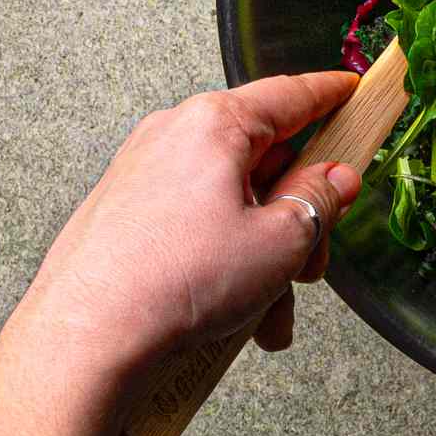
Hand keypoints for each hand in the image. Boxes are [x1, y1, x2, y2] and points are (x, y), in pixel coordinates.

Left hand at [0, 71, 361, 435]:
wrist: (82, 343)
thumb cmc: (171, 285)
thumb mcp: (278, 243)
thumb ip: (318, 202)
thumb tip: (335, 180)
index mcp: (215, 122)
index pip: (291, 93)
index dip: (331, 94)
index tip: (352, 91)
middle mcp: (174, 134)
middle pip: (261, 159)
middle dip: (294, 214)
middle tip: (312, 258)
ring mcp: (142, 173)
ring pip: (228, 200)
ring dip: (258, 252)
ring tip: (266, 312)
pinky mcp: (121, 213)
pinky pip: (191, 222)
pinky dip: (219, 257)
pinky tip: (230, 313)